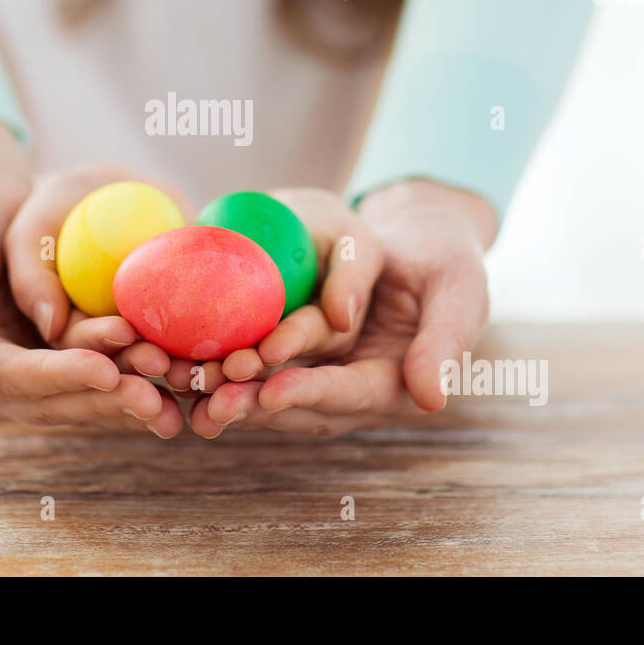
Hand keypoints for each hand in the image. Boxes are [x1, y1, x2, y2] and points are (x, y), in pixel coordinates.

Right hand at [0, 113, 183, 437]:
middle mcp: (0, 380)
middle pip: (62, 396)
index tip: (106, 373)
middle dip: (110, 397)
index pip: (18, 380)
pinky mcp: (66, 349)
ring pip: (91, 386)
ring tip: (180, 381)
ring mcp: (36, 367)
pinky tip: (181, 366)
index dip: (62, 378)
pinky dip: (140, 364)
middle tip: (158, 395)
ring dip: (134, 388)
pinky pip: (108, 361)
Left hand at [188, 179, 495, 436]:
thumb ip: (446, 340)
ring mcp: (321, 373)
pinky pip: (256, 361)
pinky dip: (223, 362)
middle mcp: (352, 388)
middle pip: (299, 402)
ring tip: (187, 383)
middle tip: (212, 397)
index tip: (272, 391)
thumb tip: (431, 398)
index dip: (310, 393)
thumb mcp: (459, 288)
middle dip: (255, 402)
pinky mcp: (295, 352)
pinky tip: (184, 356)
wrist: (420, 242)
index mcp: (397, 385)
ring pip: (269, 387)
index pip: (349, 394)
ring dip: (230, 389)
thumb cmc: (448, 261)